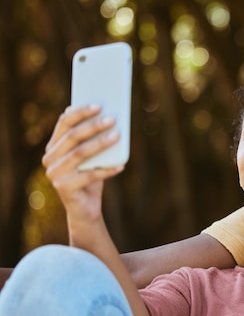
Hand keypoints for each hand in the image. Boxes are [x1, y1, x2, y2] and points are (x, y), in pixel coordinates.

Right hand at [43, 105, 123, 224]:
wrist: (85, 210)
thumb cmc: (90, 179)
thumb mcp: (92, 157)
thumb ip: (91, 139)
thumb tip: (104, 115)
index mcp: (54, 147)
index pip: (64, 124)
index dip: (80, 113)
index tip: (98, 105)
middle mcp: (49, 159)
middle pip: (72, 137)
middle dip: (93, 126)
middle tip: (112, 119)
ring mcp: (54, 174)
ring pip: (80, 154)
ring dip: (100, 144)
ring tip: (117, 136)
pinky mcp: (63, 188)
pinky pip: (89, 176)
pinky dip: (107, 170)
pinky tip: (121, 165)